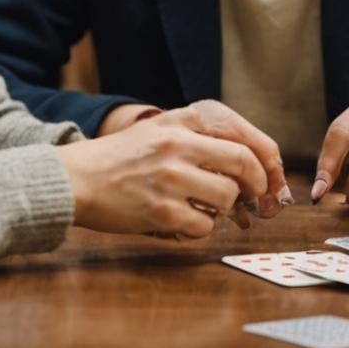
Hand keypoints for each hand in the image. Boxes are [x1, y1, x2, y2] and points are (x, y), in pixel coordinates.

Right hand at [55, 119, 269, 239]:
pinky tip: (182, 220)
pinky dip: (200, 228)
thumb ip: (206, 139)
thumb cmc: (124, 157)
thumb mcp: (164, 129)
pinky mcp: (162, 211)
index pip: (247, 136)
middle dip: (257, 186)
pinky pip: (205, 225)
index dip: (269, 162)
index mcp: (185, 119)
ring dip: (223, 208)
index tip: (272, 179)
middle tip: (254, 199)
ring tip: (202, 206)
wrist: (76, 179)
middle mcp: (180, 144)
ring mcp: (171, 178)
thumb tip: (260, 168)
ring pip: (227, 196)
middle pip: (245, 164)